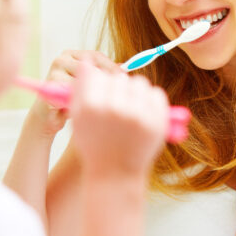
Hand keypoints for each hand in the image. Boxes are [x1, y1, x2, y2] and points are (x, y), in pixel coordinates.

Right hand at [30, 50, 119, 138]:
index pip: (96, 57)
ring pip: (83, 82)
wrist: (48, 118)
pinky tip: (84, 111)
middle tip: (116, 95)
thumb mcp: (89, 86)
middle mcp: (62, 59)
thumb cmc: (71, 101)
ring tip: (99, 106)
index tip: (125, 79)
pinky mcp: (50, 87)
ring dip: (92, 95)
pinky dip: (80, 103)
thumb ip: (103, 76)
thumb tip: (124, 69)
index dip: (111, 67)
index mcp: (72, 55)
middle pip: (91, 68)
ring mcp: (54, 72)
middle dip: (104, 82)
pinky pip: (73, 95)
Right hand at [70, 61, 167, 178]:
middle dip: (116, 88)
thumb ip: (80, 89)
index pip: (97, 74)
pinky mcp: (157, 121)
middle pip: (118, 78)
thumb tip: (86, 62)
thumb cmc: (94, 144)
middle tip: (115, 104)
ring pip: (138, 82)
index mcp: (91, 106)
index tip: (100, 92)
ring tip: (128, 109)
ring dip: (134, 91)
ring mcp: (138, 115)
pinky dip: (150, 100)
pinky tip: (141, 113)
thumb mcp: (78, 119)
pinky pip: (156, 93)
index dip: (98, 83)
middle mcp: (114, 109)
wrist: (115, 173)